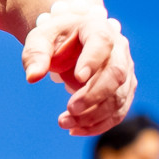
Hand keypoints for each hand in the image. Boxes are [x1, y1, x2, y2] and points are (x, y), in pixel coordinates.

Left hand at [22, 0, 135, 135]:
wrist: (69, 41)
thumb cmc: (54, 38)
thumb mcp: (39, 39)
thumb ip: (35, 54)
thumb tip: (32, 77)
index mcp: (97, 28)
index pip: (101, 43)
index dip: (92, 61)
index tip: (78, 78)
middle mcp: (118, 48)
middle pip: (116, 74)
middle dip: (94, 95)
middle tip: (70, 109)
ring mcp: (125, 69)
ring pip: (119, 96)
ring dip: (94, 115)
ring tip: (64, 123)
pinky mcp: (125, 89)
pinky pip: (118, 111)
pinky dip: (99, 124)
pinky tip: (75, 130)